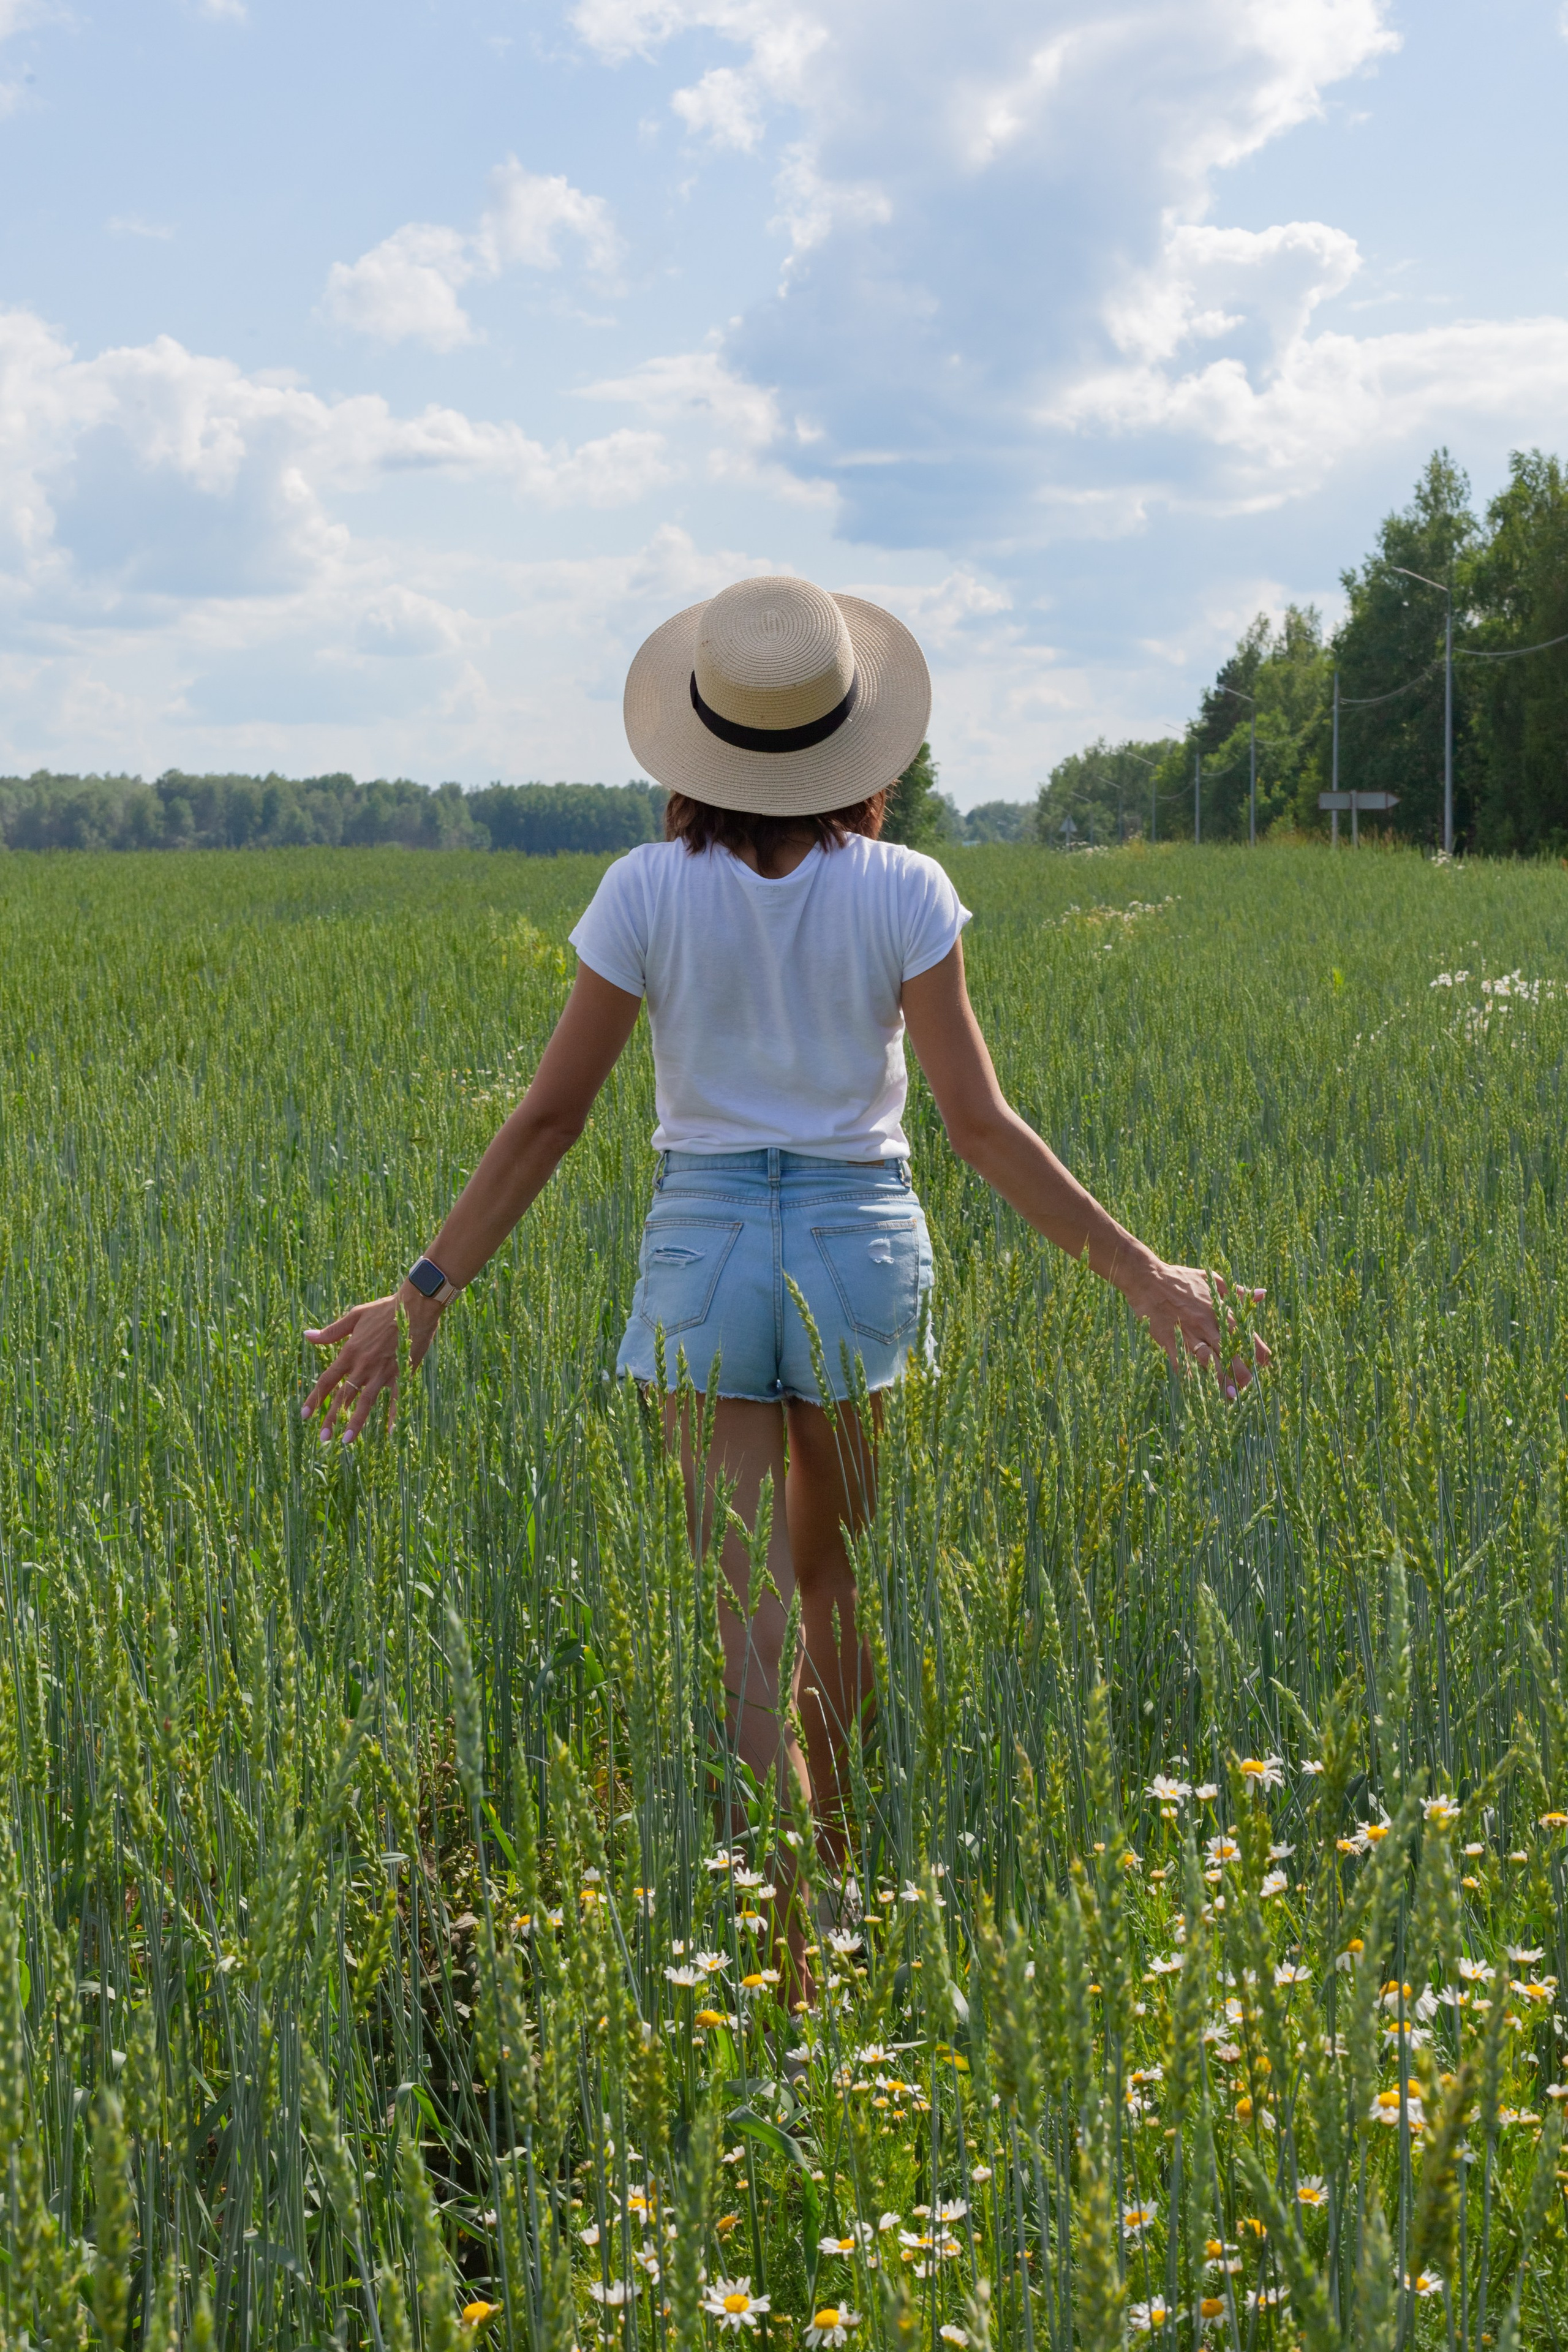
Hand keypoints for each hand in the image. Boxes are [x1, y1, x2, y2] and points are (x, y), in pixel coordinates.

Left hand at [302, 1287, 442, 1443]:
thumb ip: (331, 1332)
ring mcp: (383, 1371)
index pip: (327, 1380)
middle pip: (343, 1396)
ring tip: (347, 1440)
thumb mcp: (354, 1316)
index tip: (305, 1415)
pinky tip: (389, 1431)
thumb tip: (307, 1336)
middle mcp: (363, 1365)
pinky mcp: (401, 1373)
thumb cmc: (384, 1309)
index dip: (315, 1398)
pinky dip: (392, 1414)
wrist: (415, 1307)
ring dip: (355, 1422)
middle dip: (332, 1418)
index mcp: (350, 1352)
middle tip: (323, 1438)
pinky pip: (395, 1398)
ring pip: (365, 1401)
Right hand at [1124, 1261, 1269, 1394]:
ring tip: (1230, 1396)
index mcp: (1220, 1309)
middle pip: (1228, 1351)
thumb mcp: (1213, 1280)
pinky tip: (1197, 1389)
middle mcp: (1207, 1324)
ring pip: (1207, 1360)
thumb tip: (1262, 1293)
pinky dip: (1190, 1376)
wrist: (1148, 1280)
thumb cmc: (1181, 1279)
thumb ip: (1237, 1292)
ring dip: (1219, 1379)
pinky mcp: (1170, 1340)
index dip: (1256, 1350)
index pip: (1244, 1333)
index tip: (1265, 1364)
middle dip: (1240, 1371)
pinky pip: (1182, 1362)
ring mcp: (1188, 1333)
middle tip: (1247, 1387)